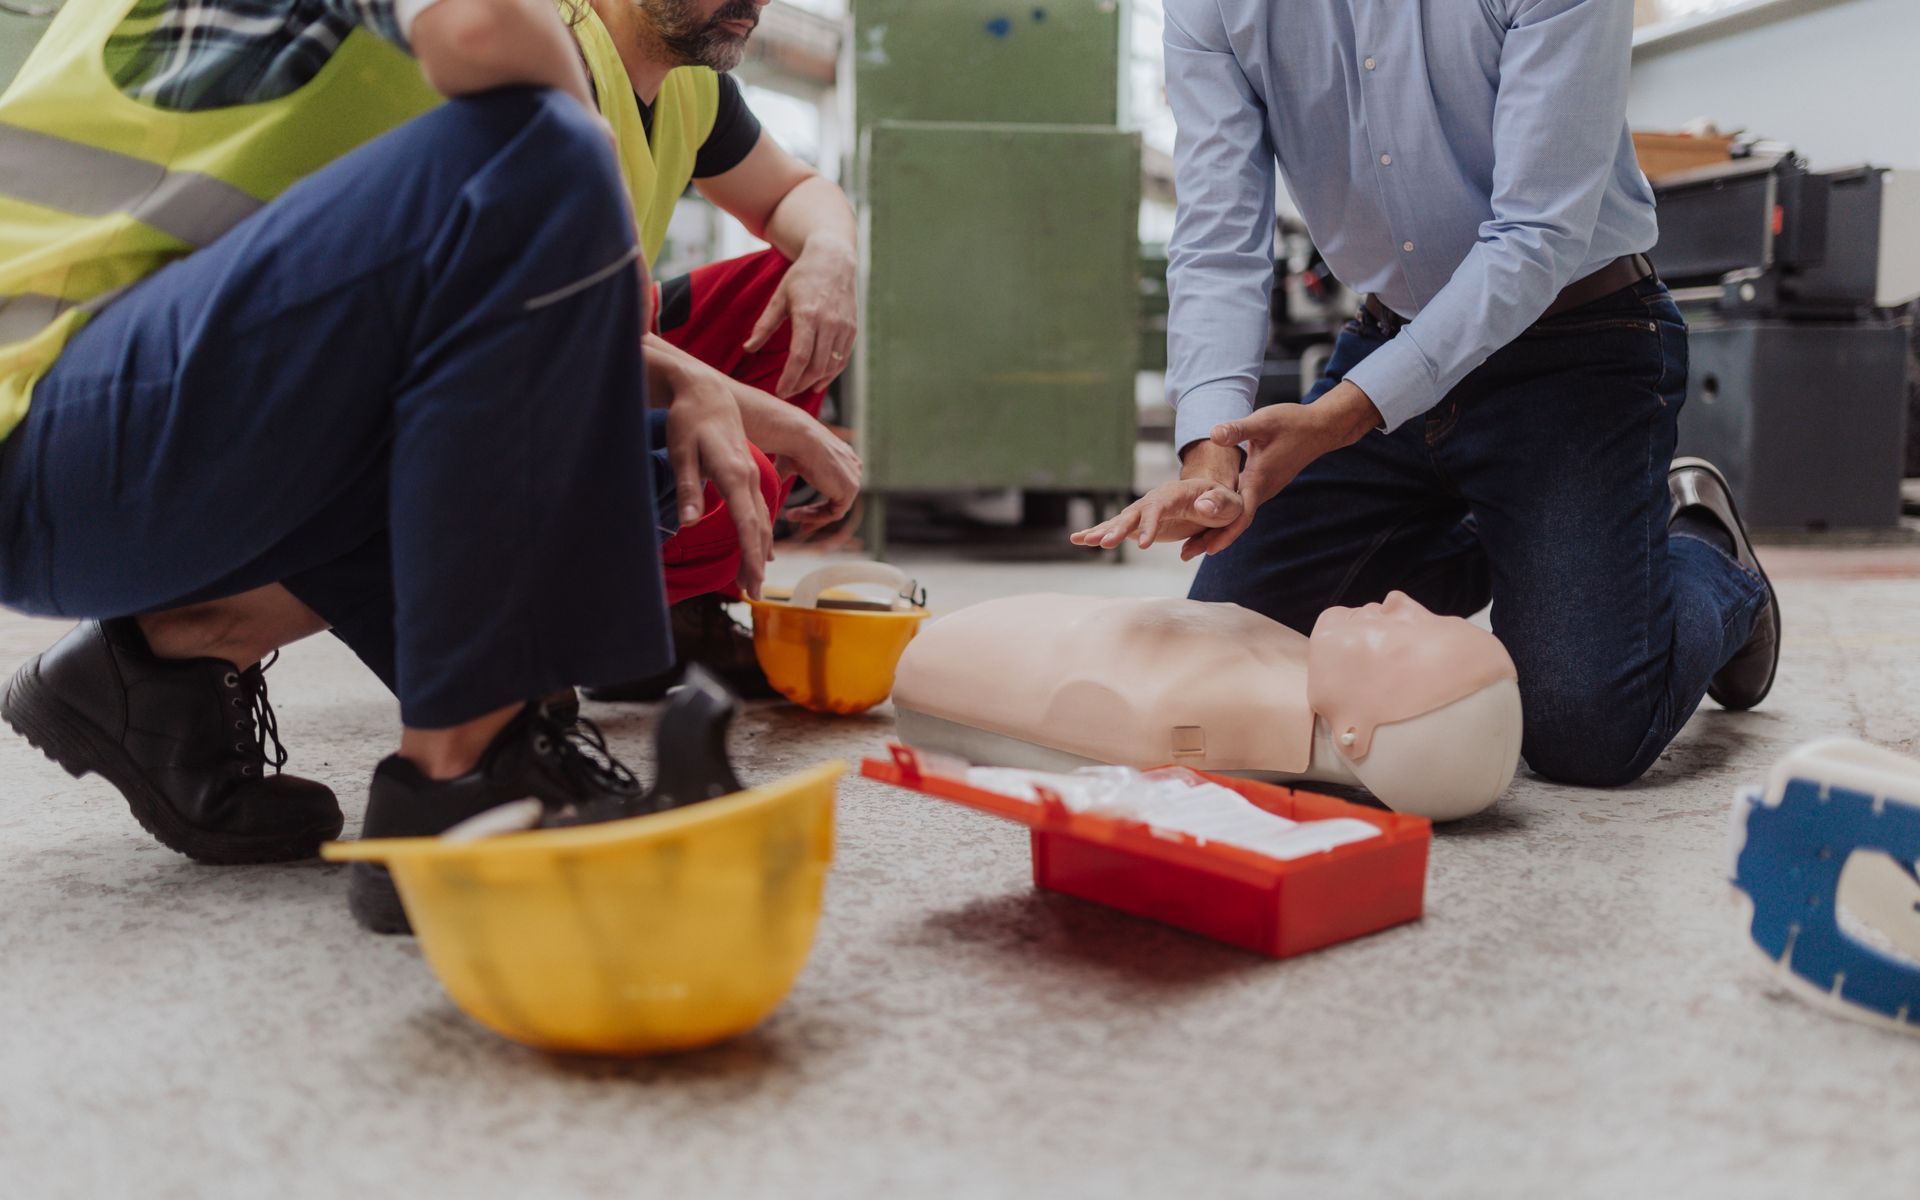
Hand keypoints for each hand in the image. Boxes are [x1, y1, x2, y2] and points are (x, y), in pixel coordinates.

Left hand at [664, 377, 772, 598]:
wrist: (706, 392)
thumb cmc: (688, 420)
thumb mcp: (680, 451)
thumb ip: (687, 488)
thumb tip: (689, 522)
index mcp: (734, 473)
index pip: (748, 523)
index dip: (751, 555)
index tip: (752, 582)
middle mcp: (749, 477)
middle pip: (759, 527)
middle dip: (757, 562)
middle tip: (754, 594)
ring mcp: (751, 476)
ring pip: (762, 520)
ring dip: (759, 551)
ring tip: (754, 580)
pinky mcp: (748, 474)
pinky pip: (758, 510)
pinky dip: (760, 534)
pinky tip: (760, 549)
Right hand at [730, 383, 862, 530]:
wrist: (799, 436)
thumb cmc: (791, 443)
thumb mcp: (791, 463)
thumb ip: (788, 476)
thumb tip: (772, 488)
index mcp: (844, 457)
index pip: (835, 487)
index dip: (817, 504)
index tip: (798, 513)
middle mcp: (853, 467)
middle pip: (837, 500)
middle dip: (816, 515)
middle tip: (799, 526)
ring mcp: (854, 479)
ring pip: (835, 509)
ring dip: (811, 517)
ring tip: (790, 517)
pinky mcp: (850, 490)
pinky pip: (833, 514)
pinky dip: (814, 518)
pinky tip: (795, 515)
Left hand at [744, 237, 857, 398]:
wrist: (833, 259)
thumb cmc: (802, 277)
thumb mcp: (779, 297)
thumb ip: (764, 325)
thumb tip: (748, 348)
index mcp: (807, 315)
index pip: (799, 357)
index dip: (789, 379)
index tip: (780, 392)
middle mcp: (829, 323)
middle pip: (816, 366)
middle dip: (800, 384)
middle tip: (787, 392)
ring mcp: (843, 327)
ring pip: (831, 366)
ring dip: (815, 381)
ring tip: (800, 388)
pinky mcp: (852, 329)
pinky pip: (842, 359)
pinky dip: (830, 373)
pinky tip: (818, 381)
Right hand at [1070, 477, 1244, 550]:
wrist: (1215, 502)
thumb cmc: (1225, 502)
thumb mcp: (1231, 503)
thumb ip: (1220, 503)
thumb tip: (1204, 506)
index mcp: (1177, 493)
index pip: (1159, 506)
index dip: (1150, 524)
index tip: (1144, 545)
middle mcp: (1156, 499)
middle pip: (1134, 513)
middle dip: (1118, 528)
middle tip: (1104, 543)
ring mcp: (1146, 512)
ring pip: (1121, 521)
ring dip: (1103, 531)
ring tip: (1082, 541)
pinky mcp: (1141, 524)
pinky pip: (1118, 529)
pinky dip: (1099, 533)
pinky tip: (1079, 540)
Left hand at [1180, 382, 1382, 558]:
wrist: (1319, 428)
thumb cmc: (1292, 423)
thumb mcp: (1263, 422)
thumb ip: (1238, 429)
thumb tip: (1213, 434)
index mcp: (1259, 480)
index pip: (1241, 515)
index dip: (1224, 534)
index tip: (1206, 550)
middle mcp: (1262, 490)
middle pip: (1235, 522)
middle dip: (1212, 539)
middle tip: (1186, 554)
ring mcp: (1264, 488)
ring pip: (1238, 516)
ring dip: (1218, 529)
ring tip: (1193, 543)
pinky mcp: (1264, 483)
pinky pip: (1242, 506)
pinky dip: (1226, 515)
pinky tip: (1210, 516)